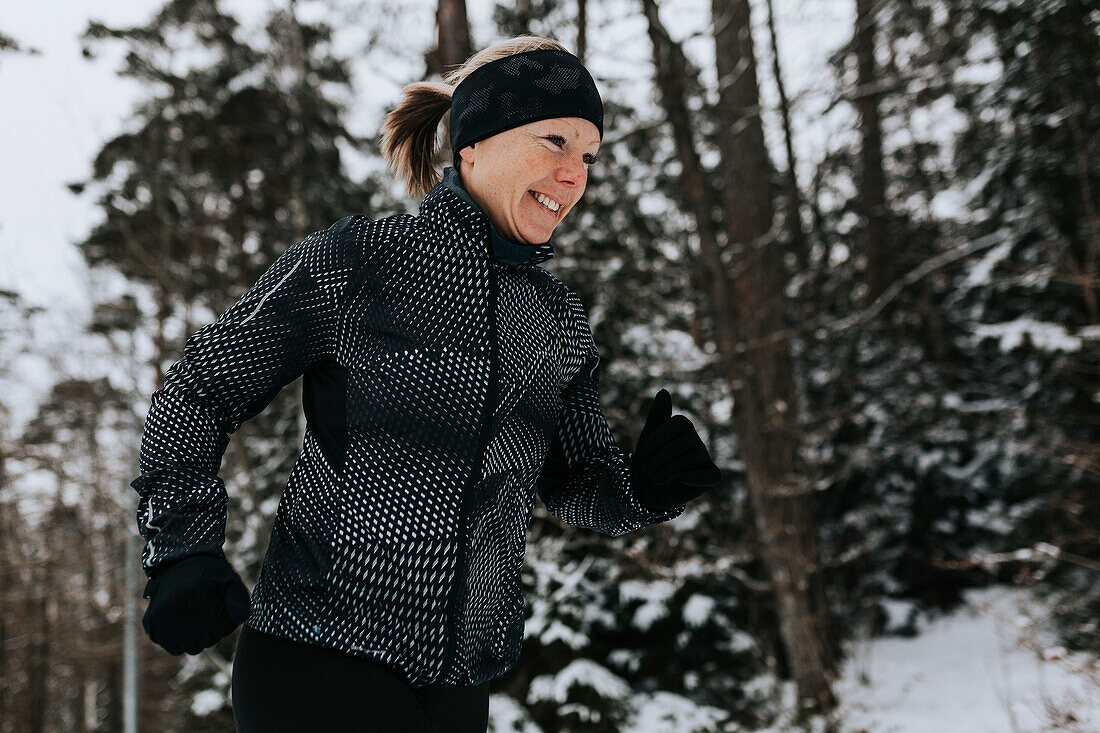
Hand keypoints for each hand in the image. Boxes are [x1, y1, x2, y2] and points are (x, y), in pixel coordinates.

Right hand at [142, 553, 250, 655]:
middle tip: (205, 611)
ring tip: (195, 617)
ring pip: (188, 647)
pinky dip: (179, 640)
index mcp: (200, 596)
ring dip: (194, 638)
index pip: (222, 630)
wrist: (179, 564)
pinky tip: (182, 623)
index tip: (219, 605)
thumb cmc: (211, 576)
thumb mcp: (230, 581)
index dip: (224, 621)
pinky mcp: (151, 623)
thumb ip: (240, 599)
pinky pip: (172, 647)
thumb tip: (241, 618)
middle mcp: (178, 607)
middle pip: (204, 642)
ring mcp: (162, 617)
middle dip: (209, 631)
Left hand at [630, 389, 721, 510]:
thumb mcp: (647, 438)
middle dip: (663, 456)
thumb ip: (657, 415)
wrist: (646, 491)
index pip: (681, 424)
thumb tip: (664, 391)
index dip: (661, 437)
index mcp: (684, 427)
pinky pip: (711, 475)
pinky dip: (697, 477)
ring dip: (670, 469)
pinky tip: (682, 480)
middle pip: (687, 441)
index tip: (644, 452)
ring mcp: (705, 459)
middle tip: (647, 469)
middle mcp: (696, 440)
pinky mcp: (710, 477)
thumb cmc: (648, 461)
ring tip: (655, 478)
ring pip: (694, 459)